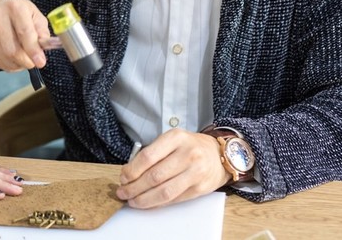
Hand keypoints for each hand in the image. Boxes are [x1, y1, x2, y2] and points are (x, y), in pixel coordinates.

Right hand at [0, 0, 56, 70]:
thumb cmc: (18, 11)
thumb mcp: (34, 14)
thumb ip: (42, 31)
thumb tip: (44, 48)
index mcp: (15, 8)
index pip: (24, 33)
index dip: (33, 50)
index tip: (41, 62)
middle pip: (13, 50)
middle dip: (27, 61)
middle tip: (34, 61)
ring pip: (6, 58)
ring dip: (19, 64)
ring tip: (24, 58)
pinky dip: (10, 65)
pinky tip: (14, 58)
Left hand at [115, 129, 229, 208]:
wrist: (219, 155)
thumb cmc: (189, 147)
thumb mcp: (171, 140)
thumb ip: (152, 153)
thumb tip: (129, 174)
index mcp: (176, 138)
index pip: (148, 156)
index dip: (132, 170)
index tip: (123, 178)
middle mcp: (188, 154)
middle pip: (154, 176)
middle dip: (134, 187)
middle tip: (123, 192)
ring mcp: (196, 172)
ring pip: (164, 191)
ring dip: (144, 199)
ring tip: (132, 201)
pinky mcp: (200, 189)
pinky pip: (174, 199)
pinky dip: (158, 203)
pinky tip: (148, 202)